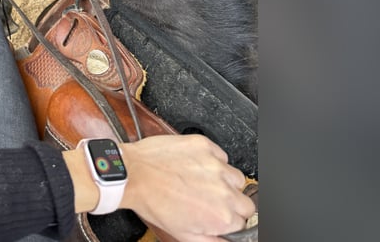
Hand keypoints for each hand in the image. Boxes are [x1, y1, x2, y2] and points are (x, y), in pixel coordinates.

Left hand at [119, 135, 254, 241]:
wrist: (134, 174)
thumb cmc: (153, 202)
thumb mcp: (184, 235)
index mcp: (221, 216)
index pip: (243, 222)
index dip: (228, 220)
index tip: (217, 215)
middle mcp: (223, 190)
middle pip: (245, 201)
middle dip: (230, 203)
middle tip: (209, 200)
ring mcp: (215, 165)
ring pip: (236, 177)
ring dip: (223, 181)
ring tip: (201, 182)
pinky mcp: (205, 146)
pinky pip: (221, 155)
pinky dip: (212, 161)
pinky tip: (195, 167)